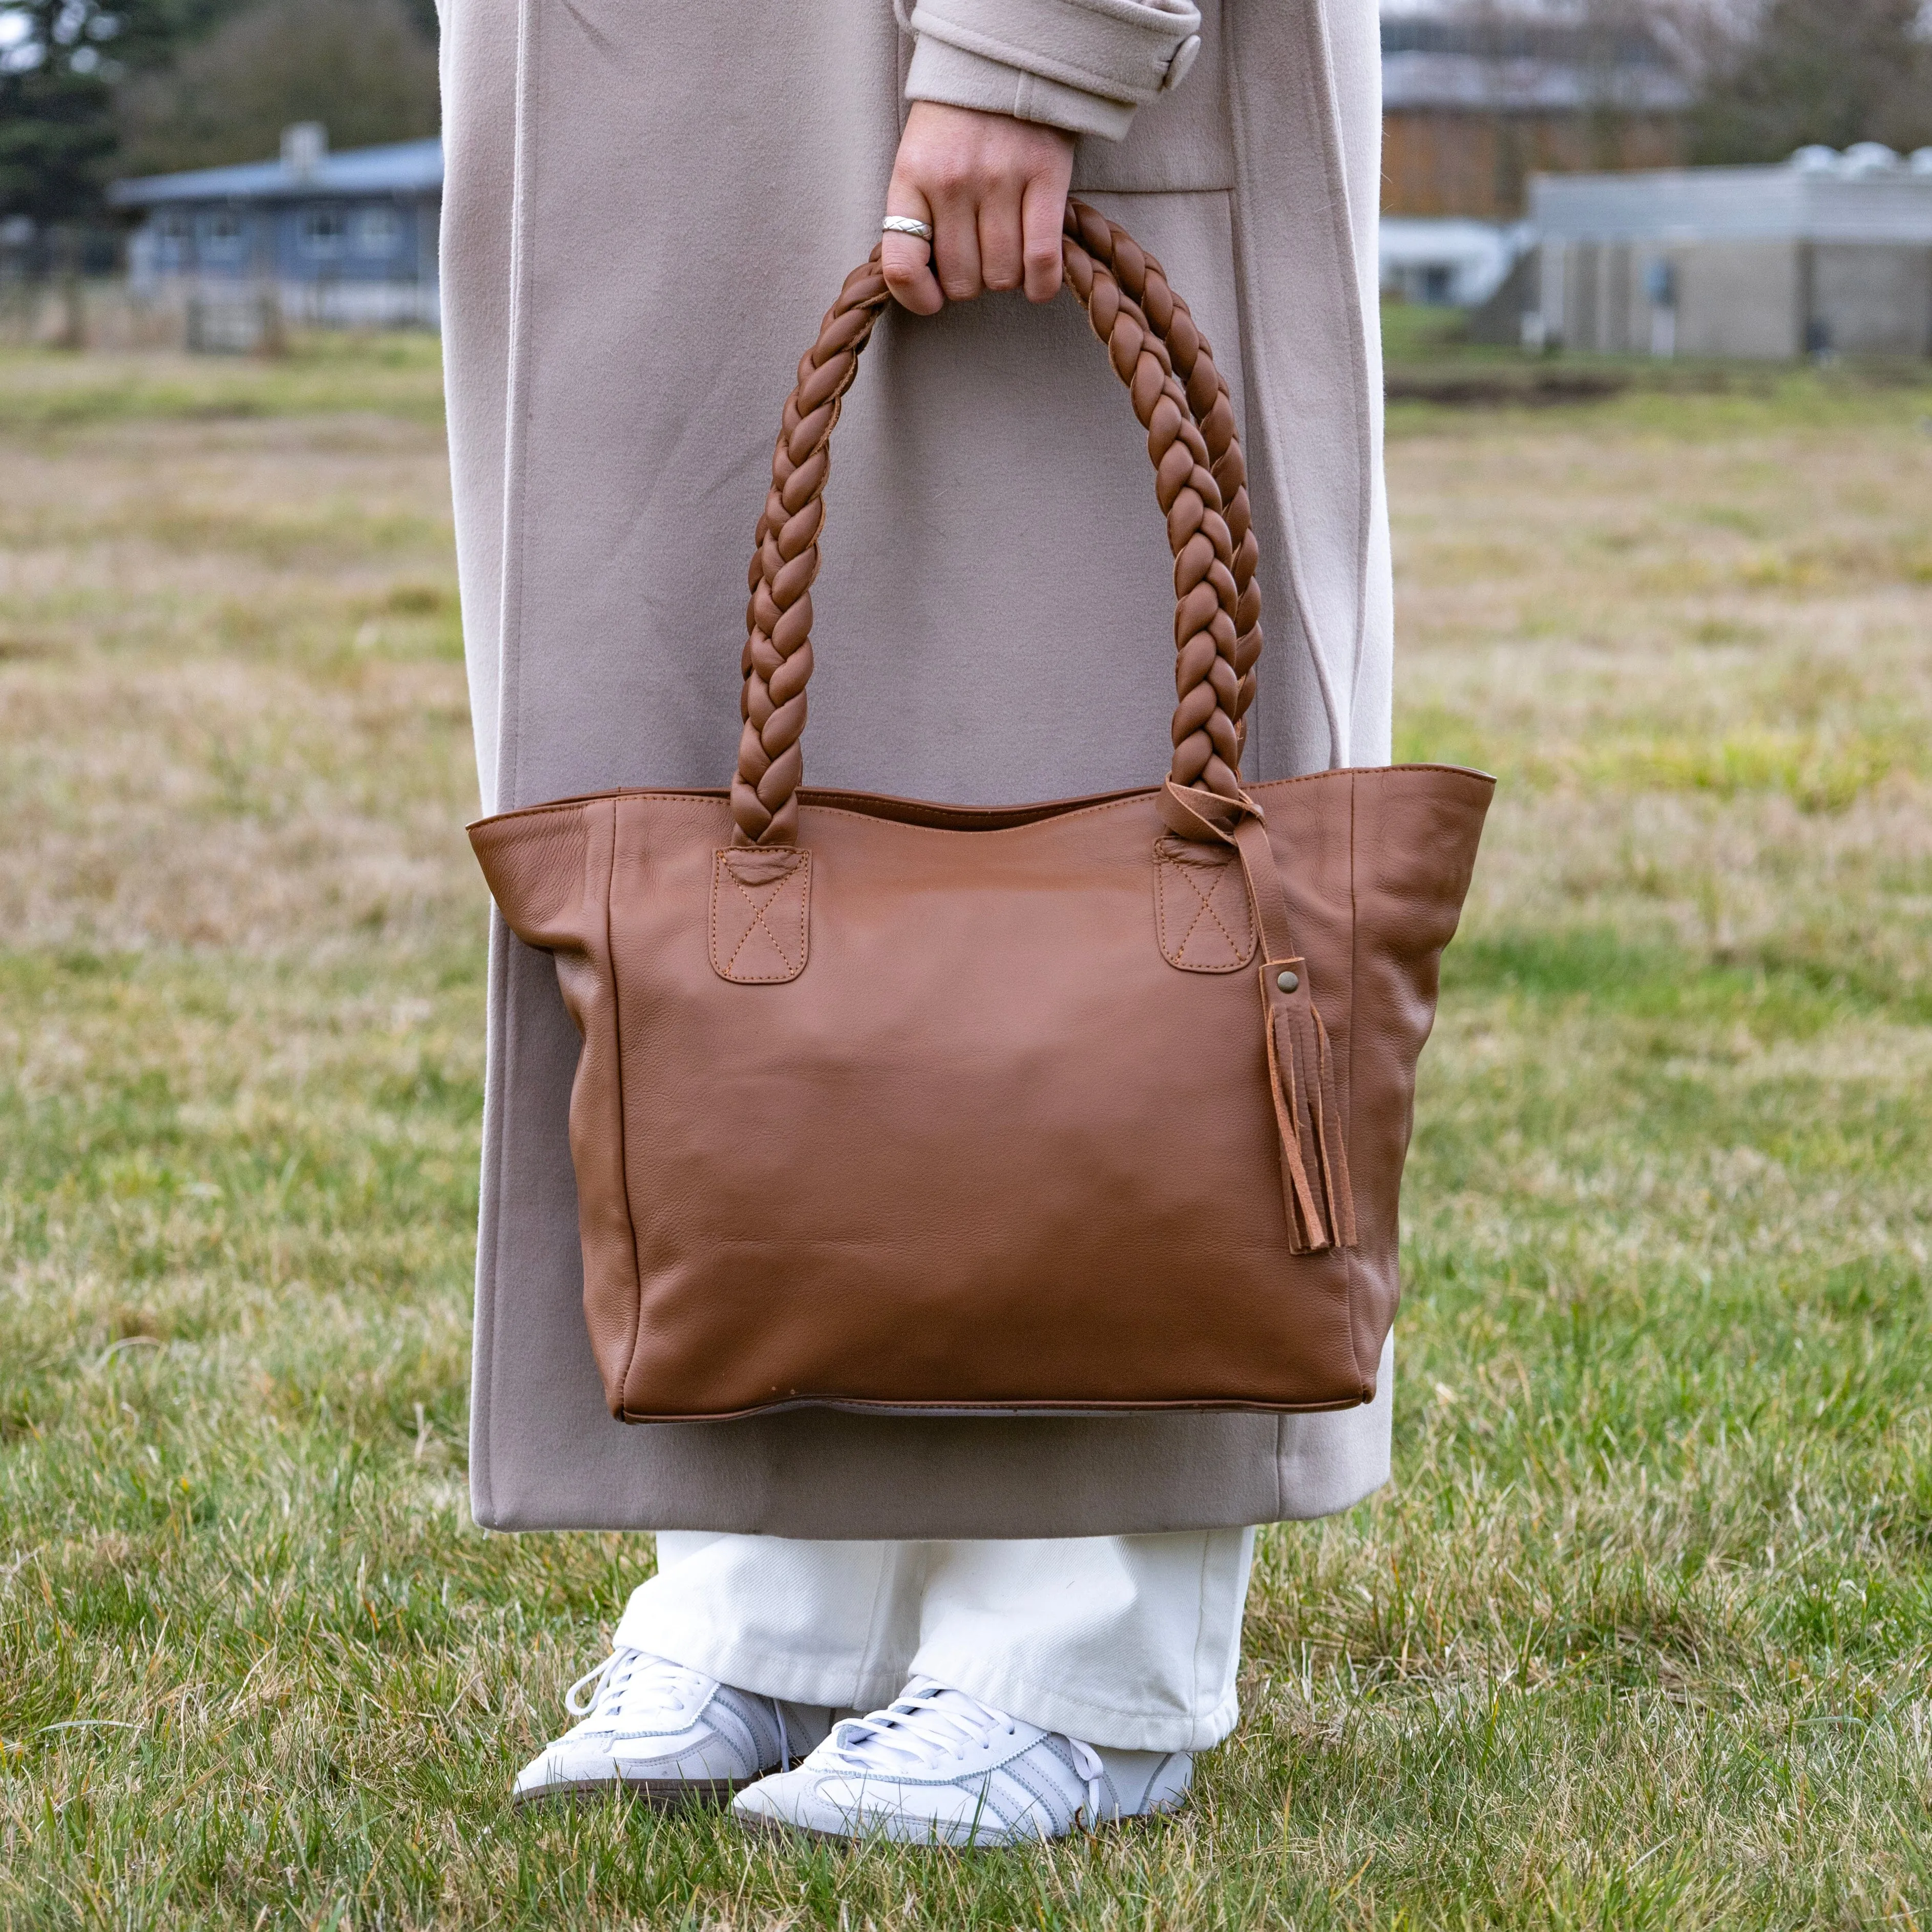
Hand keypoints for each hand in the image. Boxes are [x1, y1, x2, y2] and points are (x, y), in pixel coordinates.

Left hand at [882, 102, 1075, 314]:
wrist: (1004, 66)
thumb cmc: (957, 125)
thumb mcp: (919, 160)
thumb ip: (918, 216)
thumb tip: (930, 285)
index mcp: (912, 177)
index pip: (903, 265)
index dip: (919, 297)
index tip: (934, 299)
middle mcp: (953, 181)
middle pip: (961, 281)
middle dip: (971, 283)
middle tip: (979, 259)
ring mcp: (1000, 179)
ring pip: (1002, 277)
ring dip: (1006, 279)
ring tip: (1007, 252)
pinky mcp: (1045, 177)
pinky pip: (1041, 260)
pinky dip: (1040, 284)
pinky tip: (1037, 281)